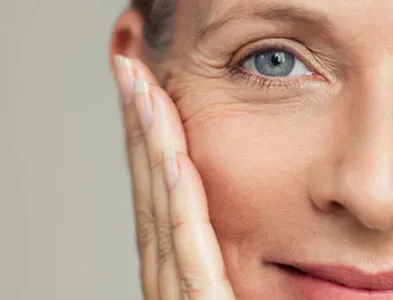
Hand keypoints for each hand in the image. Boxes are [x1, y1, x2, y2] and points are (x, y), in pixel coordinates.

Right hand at [112, 55, 234, 299]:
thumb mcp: (243, 293)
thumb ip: (234, 266)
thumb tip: (262, 227)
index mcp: (176, 278)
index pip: (157, 199)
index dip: (146, 140)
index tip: (143, 91)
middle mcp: (167, 284)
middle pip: (148, 195)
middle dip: (138, 128)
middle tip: (129, 70)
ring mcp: (179, 298)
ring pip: (160, 214)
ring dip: (152, 148)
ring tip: (144, 93)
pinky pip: (188, 254)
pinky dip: (180, 206)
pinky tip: (176, 162)